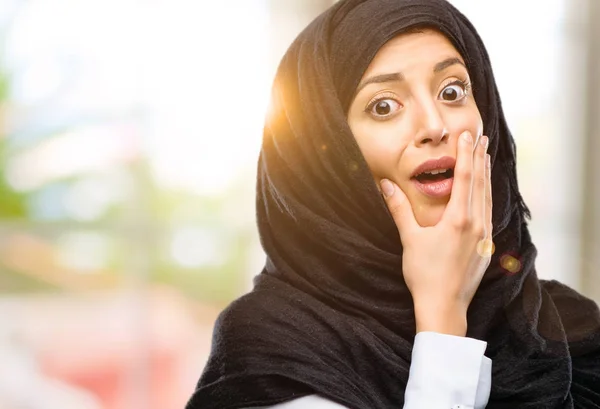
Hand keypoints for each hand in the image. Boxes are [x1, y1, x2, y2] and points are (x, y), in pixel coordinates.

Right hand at [380, 131, 492, 335]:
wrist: (444, 307)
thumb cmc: (424, 274)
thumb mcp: (409, 239)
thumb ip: (399, 209)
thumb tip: (386, 185)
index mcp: (459, 220)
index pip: (465, 178)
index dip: (465, 154)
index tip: (466, 135)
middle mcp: (476, 225)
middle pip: (480, 184)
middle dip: (480, 159)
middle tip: (481, 138)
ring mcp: (484, 238)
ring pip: (487, 198)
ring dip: (485, 176)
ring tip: (486, 158)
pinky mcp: (485, 248)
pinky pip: (488, 213)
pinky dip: (486, 196)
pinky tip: (484, 193)